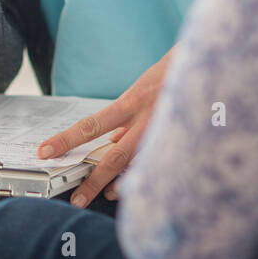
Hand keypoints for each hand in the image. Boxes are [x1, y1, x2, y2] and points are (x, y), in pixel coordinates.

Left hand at [38, 45, 178, 205]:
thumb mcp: (146, 87)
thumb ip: (130, 115)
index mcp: (135, 100)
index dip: (67, 139)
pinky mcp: (188, 138)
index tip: (45, 151)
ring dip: (123, 184)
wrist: (212, 60)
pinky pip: (164, 164)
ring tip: (110, 196)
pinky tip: (142, 185)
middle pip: (116, 156)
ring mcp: (170, 130)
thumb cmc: (176, 70)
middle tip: (78, 198)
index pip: (92, 125)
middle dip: (95, 181)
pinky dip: (151, 177)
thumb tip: (116, 141)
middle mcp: (150, 117)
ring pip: (141, 166)